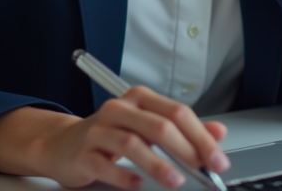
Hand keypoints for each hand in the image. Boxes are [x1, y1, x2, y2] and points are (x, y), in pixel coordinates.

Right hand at [40, 86, 229, 189]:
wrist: (63, 145)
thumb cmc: (110, 135)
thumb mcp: (149, 127)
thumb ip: (184, 130)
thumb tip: (218, 132)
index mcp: (140, 99)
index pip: (178, 113)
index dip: (201, 137)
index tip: (217, 160)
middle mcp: (120, 109)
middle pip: (159, 126)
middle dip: (187, 151)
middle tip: (204, 171)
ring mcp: (99, 130)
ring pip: (133, 143)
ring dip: (159, 165)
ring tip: (175, 181)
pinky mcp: (84, 153)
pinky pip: (105, 164)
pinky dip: (124, 175)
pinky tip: (138, 184)